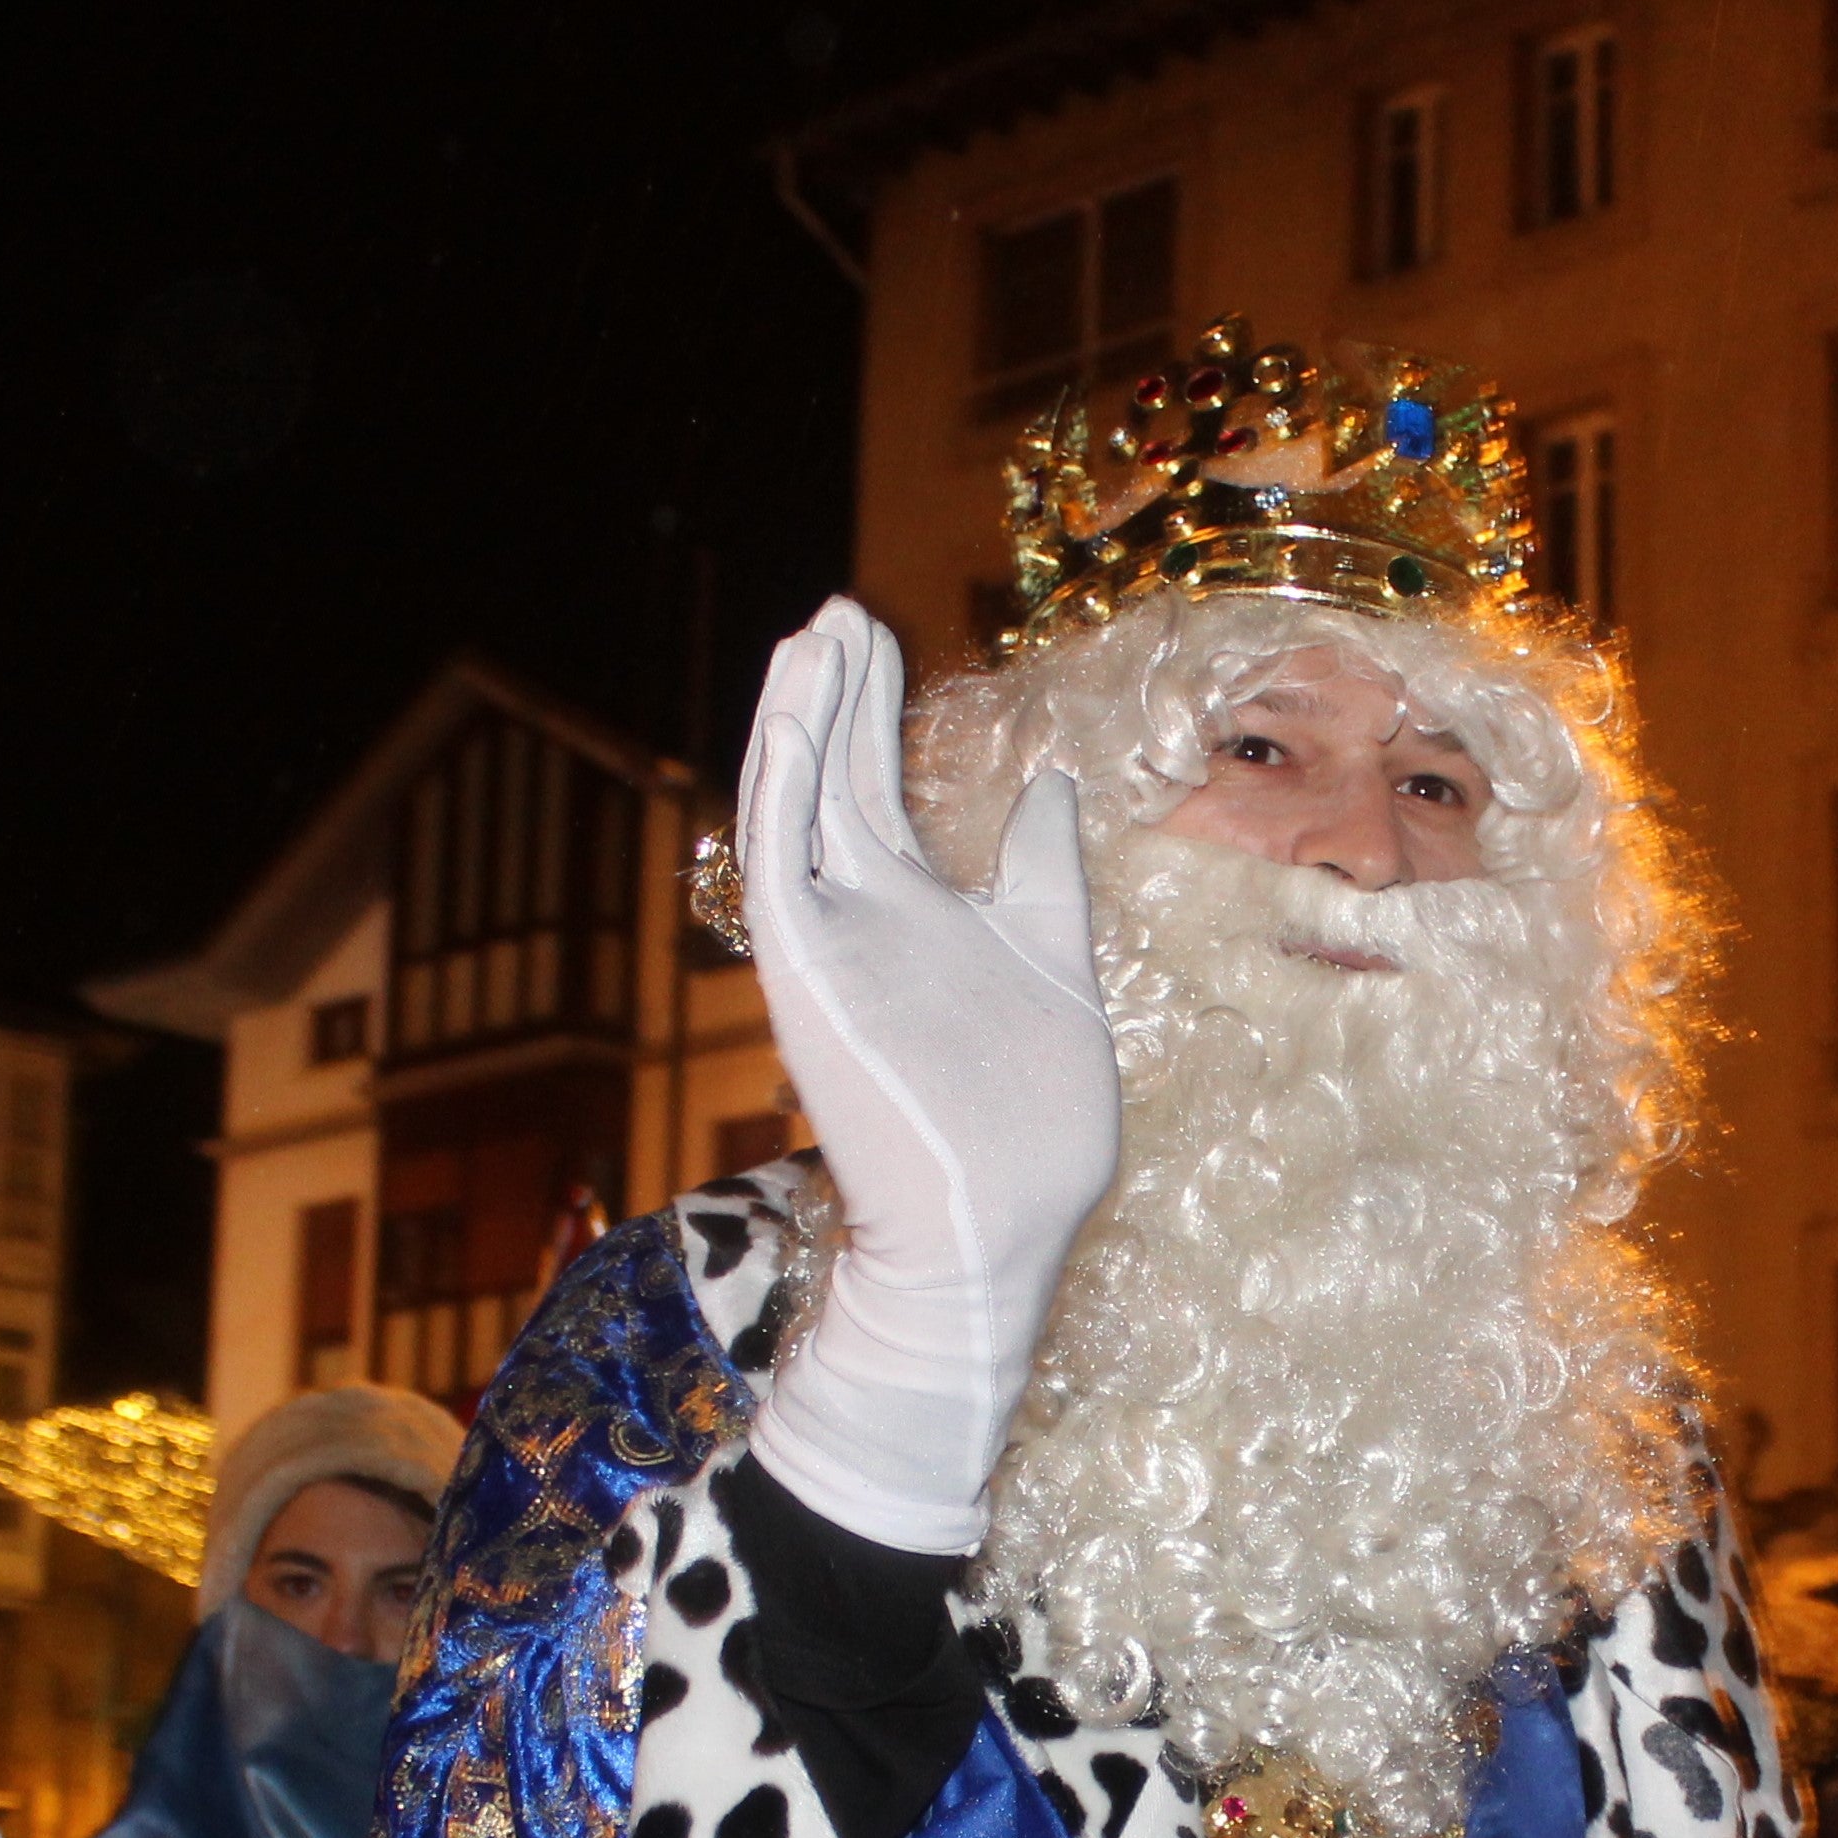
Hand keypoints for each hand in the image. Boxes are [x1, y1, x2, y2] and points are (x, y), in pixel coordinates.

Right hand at [728, 597, 1119, 1553]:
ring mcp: (834, 940)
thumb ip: (1044, 875)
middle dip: (834, 691)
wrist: (997, 1228)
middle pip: (834, 776)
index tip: (877, 640)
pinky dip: (781, 776)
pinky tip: (792, 705)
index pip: (877, 787)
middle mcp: (864, 917)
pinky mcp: (808, 969)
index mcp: (917, 912)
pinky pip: (781, 854)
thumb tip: (1051, 787)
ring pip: (800, 801)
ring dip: (800, 713)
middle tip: (834, 609)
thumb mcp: (1056, 961)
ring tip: (811, 630)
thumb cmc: (1031, 1125)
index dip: (874, 710)